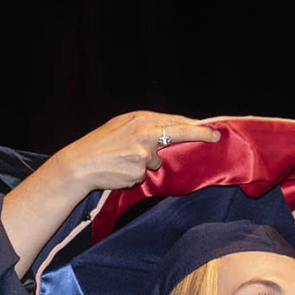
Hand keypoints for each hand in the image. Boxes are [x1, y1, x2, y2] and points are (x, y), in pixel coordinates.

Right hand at [51, 110, 220, 191]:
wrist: (79, 164)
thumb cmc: (100, 146)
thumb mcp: (121, 127)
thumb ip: (145, 128)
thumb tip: (170, 132)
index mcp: (139, 118)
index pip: (174, 120)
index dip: (195, 126)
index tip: (212, 129)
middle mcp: (144, 132)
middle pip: (179, 132)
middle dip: (200, 134)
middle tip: (215, 137)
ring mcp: (142, 151)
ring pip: (157, 162)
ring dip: (146, 165)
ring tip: (123, 161)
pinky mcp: (138, 169)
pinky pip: (145, 176)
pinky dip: (136, 175)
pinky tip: (121, 170)